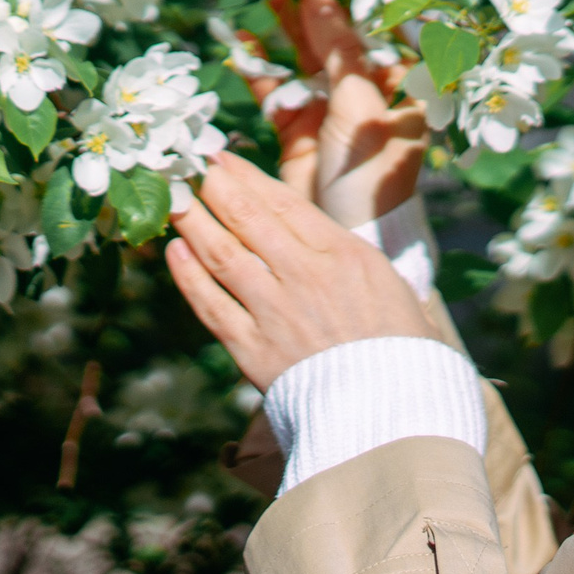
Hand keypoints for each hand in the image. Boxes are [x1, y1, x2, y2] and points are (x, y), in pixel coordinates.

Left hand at [167, 152, 436, 388]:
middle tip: (189, 165)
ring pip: (221, 253)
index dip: (246, 176)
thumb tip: (307, 227)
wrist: (394, 414)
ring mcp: (274, 312)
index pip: (282, 201)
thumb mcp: (386, 282)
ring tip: (173, 198)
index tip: (223, 158)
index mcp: (343, 254)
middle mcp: (304, 275)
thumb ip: (343, 252)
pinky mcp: (253, 350)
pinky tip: (174, 252)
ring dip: (193, 221)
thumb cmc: (400, 348)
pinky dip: (188, 275)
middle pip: (246, 218)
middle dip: (214, 187)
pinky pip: (210, 304)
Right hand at [245, 0, 428, 226]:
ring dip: (282, 23)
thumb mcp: (361, 107)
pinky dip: (259, 65)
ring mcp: (332, 109)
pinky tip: (242, 38)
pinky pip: (276, 87)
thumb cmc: (372, 176)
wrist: (346, 241)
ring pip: (303, 54)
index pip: (374, 20)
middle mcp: (368, 90)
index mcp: (401, 82)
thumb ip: (339, 50)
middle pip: (335, 32)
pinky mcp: (299, 130)